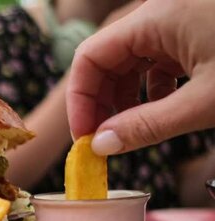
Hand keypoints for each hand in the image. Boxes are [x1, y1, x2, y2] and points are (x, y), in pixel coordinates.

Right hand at [67, 0, 214, 154]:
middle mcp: (160, 14)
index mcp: (155, 19)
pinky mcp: (193, 33)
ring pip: (130, 62)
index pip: (89, 57)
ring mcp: (177, 22)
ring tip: (131, 131)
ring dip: (125, 99)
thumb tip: (102, 146)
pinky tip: (162, 111)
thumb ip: (149, 125)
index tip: (83, 137)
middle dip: (100, 103)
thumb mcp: (205, 102)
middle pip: (106, 60)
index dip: (79, 100)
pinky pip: (156, 61)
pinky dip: (152, 90)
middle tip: (102, 142)